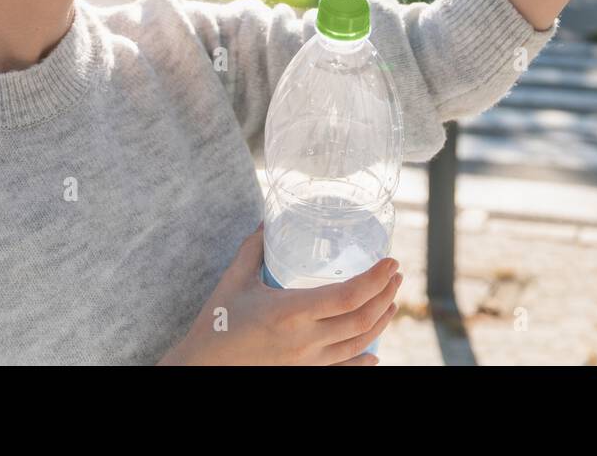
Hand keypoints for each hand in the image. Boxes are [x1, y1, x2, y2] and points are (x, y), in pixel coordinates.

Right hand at [157, 222, 401, 364]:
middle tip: (396, 276)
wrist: (200, 367)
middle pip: (362, 319)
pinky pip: (342, 369)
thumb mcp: (234, 280)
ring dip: (381, 322)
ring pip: (359, 344)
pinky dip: (363, 361)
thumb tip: (266, 221)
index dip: (376, 279)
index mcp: (292, 311)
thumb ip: (254, 248)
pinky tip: (374, 354)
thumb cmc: (215, 323)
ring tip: (392, 302)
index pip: (349, 297)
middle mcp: (305, 340)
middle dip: (387, 295)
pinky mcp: (302, 374)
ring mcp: (306, 361)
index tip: (391, 261)